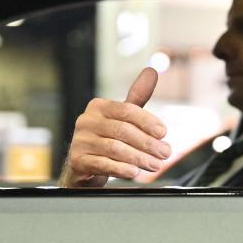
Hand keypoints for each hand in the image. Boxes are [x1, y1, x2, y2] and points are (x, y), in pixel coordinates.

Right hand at [59, 67, 171, 187]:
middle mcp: (86, 121)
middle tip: (165, 153)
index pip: (126, 110)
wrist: (83, 166)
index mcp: (98, 107)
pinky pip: (102, 164)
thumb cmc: (106, 139)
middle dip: (148, 143)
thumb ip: (137, 98)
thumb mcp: (122, 118)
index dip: (148, 121)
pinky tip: (134, 172)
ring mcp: (80, 141)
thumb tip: (151, 71)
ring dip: (139, 158)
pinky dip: (121, 169)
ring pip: (115, 149)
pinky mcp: (77, 161)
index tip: (163, 133)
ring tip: (156, 165)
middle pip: (123, 131)